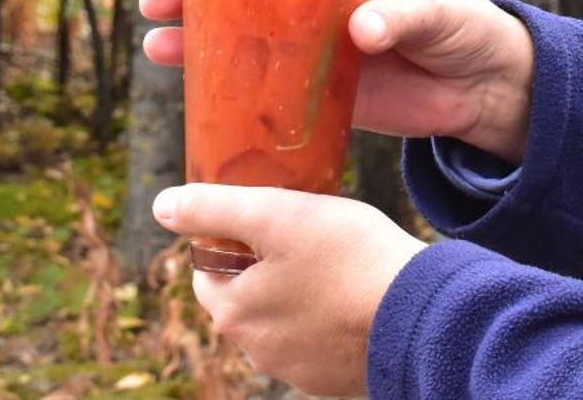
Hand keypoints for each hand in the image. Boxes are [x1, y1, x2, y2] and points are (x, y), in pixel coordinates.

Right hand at [140, 0, 535, 161]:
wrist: (484, 88)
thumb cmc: (461, 27)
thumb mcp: (436, 10)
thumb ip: (399, 15)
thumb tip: (362, 29)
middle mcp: (316, 6)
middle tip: (156, 1)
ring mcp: (313, 51)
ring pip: (243, 41)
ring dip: (198, 42)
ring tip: (158, 45)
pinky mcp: (319, 96)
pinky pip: (266, 94)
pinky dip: (229, 96)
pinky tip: (197, 100)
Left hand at [154, 184, 422, 397]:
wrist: (421, 317)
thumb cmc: (350, 257)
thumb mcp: (278, 215)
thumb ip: (215, 208)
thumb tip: (161, 205)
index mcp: (232, 313)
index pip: (206, 270)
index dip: (230, 238)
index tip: (267, 217)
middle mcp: (256, 351)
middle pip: (246, 295)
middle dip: (266, 266)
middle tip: (306, 233)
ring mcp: (297, 370)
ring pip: (283, 319)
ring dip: (298, 293)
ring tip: (338, 262)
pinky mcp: (335, 378)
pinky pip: (319, 340)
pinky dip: (329, 318)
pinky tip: (356, 294)